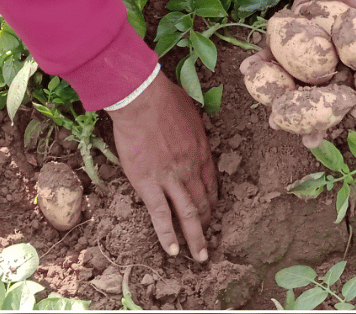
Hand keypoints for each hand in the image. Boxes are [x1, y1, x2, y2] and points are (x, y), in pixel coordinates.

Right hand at [107, 71, 216, 261]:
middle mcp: (191, 169)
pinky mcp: (149, 184)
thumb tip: (190, 131)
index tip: (212, 211)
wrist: (142, 99)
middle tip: (210, 241)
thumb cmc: (164, 98)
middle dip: (207, 224)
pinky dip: (167, 234)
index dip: (212, 200)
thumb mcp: (190, 113)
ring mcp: (171, 178)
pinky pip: (160, 215)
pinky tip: (173, 251)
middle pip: (202, 202)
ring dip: (196, 237)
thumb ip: (192, 129)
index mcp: (201, 152)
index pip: (210, 182)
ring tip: (200, 256)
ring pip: (187, 214)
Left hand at [241, 0, 355, 148]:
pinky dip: (258, 62)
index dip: (351, 111)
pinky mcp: (286, 44)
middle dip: (312, 124)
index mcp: (353, 76)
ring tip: (272, 118)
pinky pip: (270, 55)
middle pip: (319, 104)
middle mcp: (328, 74)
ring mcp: (305, 62)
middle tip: (307, 141)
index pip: (352, 100)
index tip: (351, 117)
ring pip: (292, 87)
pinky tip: (246, 69)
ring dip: (281, 102)